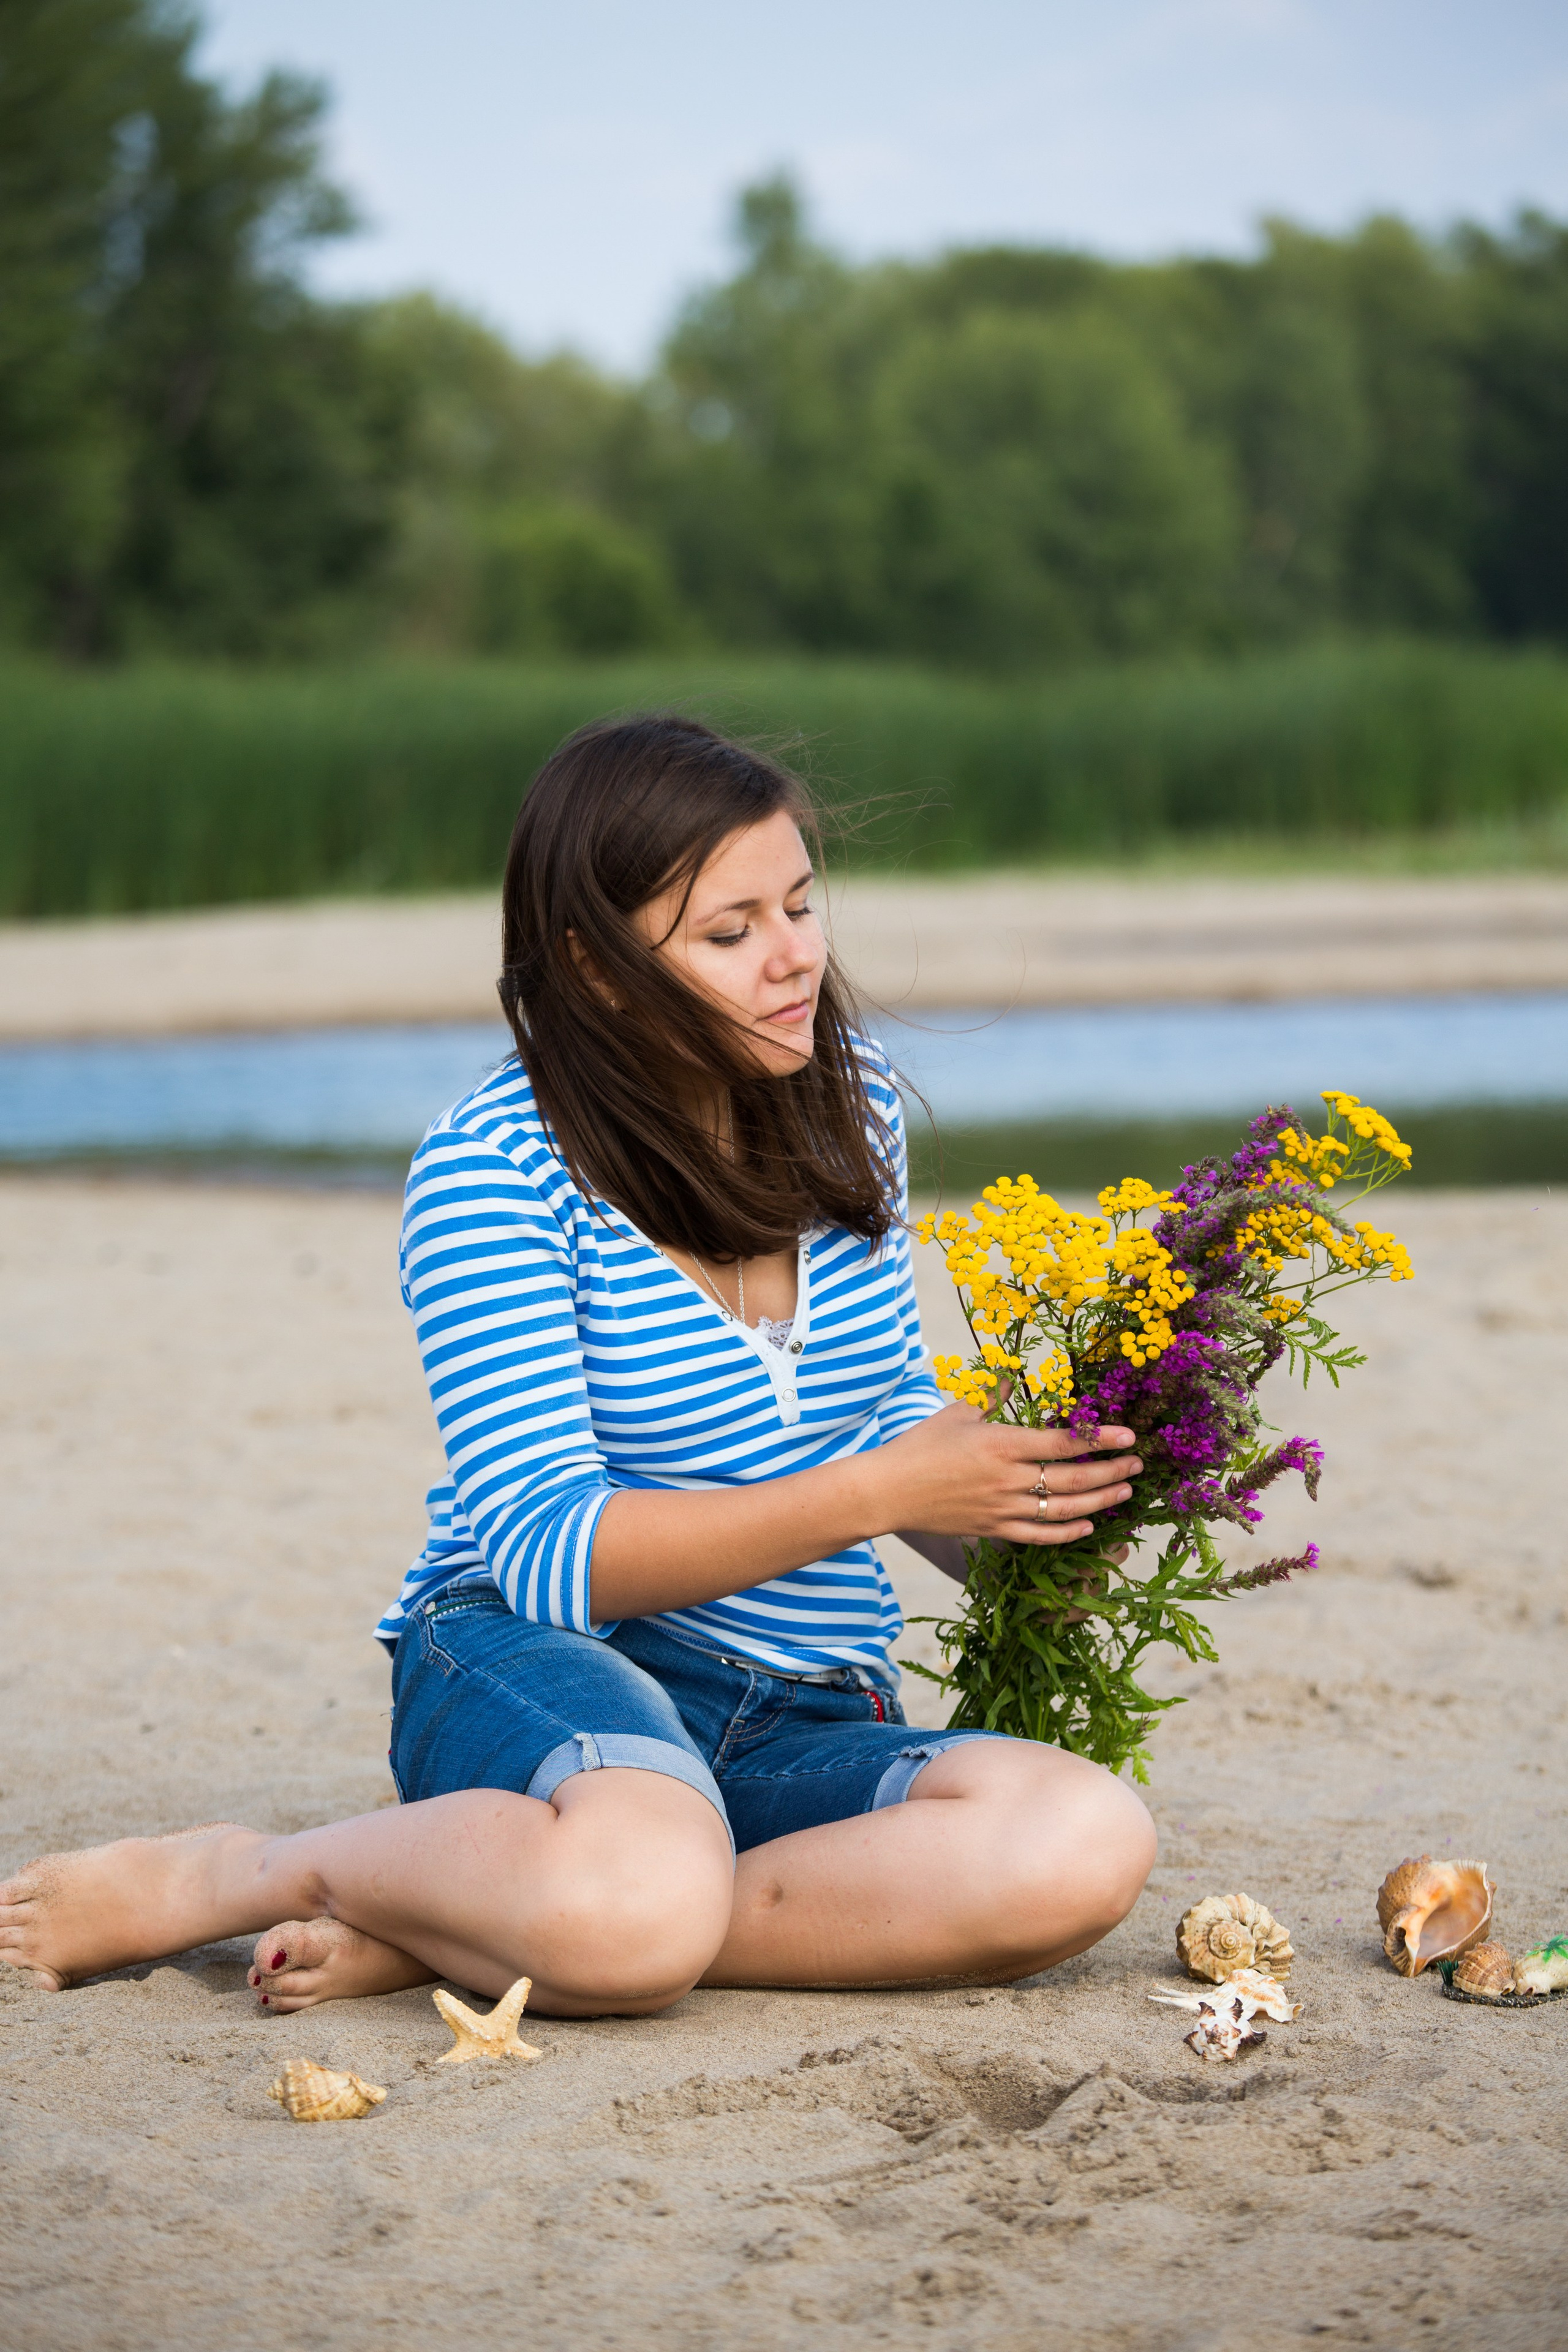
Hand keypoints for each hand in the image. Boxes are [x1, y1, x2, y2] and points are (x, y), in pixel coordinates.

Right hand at [874, 1403, 1140, 1548]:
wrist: (888, 1491)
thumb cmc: (920, 1446)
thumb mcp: (958, 1412)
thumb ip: (992, 1397)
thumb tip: (1012, 1376)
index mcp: (1001, 1444)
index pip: (1063, 1442)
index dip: (1100, 1439)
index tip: (1128, 1435)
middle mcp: (1008, 1479)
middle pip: (1073, 1479)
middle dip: (1111, 1471)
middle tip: (1137, 1464)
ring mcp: (1003, 1508)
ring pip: (1064, 1510)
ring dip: (1100, 1501)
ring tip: (1125, 1491)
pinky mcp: (994, 1529)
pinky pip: (1040, 1535)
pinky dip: (1069, 1532)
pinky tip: (1090, 1525)